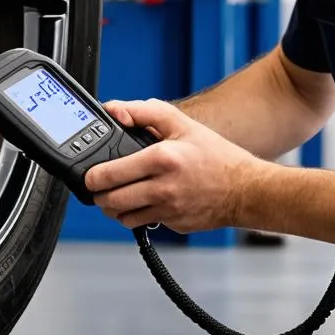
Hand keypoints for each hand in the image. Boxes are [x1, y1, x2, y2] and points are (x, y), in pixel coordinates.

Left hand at [84, 98, 262, 233]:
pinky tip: (144, 202)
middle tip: (99, 188)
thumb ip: (143, 112)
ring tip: (118, 196)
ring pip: (123, 218)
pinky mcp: (173, 225)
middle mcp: (163, 187)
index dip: (92, 177)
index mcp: (161, 159)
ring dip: (114, 209)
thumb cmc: (215, 156)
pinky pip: (144, 223)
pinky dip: (138, 215)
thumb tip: (114, 110)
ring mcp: (168, 210)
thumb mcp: (181, 123)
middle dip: (98, 196)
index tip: (89, 176)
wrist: (245, 189)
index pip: (111, 174)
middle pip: (111, 201)